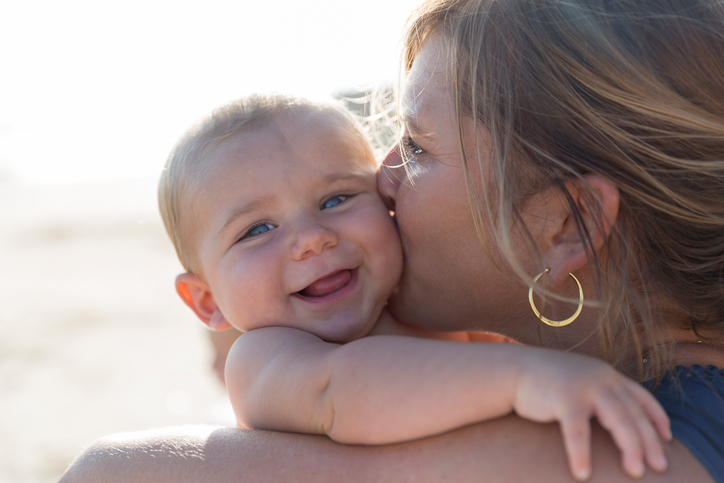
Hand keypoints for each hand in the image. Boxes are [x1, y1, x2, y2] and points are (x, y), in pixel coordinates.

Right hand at [513, 349, 671, 480]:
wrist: (513, 369)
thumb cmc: (546, 381)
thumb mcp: (580, 381)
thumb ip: (599, 394)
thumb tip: (616, 420)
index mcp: (607, 375)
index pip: (641, 396)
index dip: (657, 417)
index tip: (668, 437)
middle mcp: (601, 378)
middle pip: (634, 413)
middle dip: (649, 443)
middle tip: (659, 467)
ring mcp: (584, 387)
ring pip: (618, 420)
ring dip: (630, 448)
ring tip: (635, 471)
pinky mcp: (564, 398)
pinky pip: (578, 432)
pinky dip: (582, 454)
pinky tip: (583, 473)